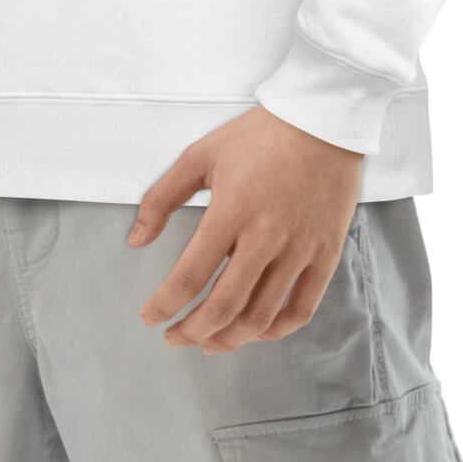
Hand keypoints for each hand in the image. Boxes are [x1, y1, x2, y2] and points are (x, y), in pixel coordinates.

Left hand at [128, 105, 364, 352]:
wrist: (322, 121)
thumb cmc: (259, 136)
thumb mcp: (202, 154)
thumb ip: (163, 197)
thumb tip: (136, 239)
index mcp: (231, 210)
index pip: (190, 275)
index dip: (165, 304)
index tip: (150, 316)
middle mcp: (266, 236)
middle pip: (224, 306)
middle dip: (192, 331)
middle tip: (175, 337)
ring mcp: (299, 249)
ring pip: (261, 316)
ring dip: (230, 339)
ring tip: (209, 341)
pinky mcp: (326, 255)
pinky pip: (301, 309)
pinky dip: (275, 331)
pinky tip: (255, 331)